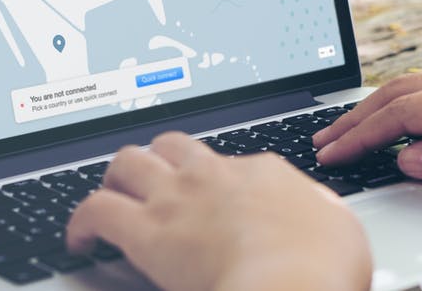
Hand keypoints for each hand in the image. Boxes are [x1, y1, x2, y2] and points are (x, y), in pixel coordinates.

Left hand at [66, 132, 370, 290]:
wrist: (292, 284)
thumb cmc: (322, 267)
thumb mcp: (341, 230)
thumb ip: (322, 215)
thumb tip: (320, 218)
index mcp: (263, 173)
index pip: (229, 162)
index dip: (215, 180)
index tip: (211, 199)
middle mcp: (215, 175)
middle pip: (173, 146)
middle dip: (159, 159)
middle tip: (152, 182)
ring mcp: (178, 198)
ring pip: (128, 162)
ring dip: (116, 178)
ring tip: (111, 199)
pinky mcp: (146, 232)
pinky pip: (96, 210)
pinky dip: (81, 222)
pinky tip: (80, 239)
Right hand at [313, 60, 421, 195]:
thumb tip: (409, 156)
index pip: (403, 114)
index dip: (362, 135)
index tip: (332, 154)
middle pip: (401, 92)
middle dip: (357, 117)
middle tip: (324, 141)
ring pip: (418, 85)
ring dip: (378, 106)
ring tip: (350, 128)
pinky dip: (406, 101)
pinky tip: (403, 113)